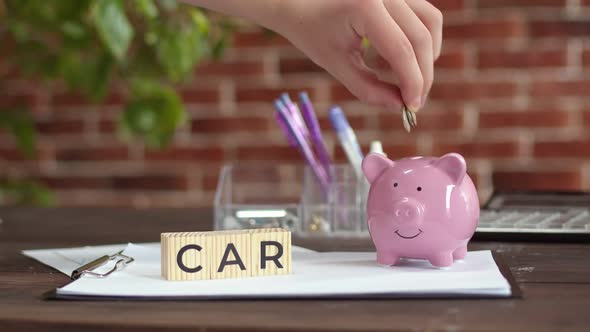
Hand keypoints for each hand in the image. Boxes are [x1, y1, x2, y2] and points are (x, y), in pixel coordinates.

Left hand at [272, 0, 442, 111]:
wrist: (298, 2)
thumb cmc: (311, 31)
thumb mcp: (336, 65)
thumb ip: (368, 88)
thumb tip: (399, 105)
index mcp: (366, 6)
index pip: (401, 49)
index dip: (412, 82)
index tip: (412, 107)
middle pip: (421, 38)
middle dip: (422, 75)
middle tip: (413, 102)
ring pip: (430, 23)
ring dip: (425, 56)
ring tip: (404, 79)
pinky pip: (424, 15)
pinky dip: (419, 41)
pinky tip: (395, 58)